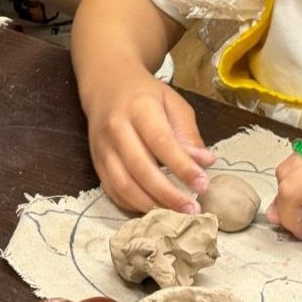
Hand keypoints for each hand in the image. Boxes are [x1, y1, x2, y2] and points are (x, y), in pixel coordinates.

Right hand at [82, 69, 215, 213]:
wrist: (106, 85)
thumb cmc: (146, 96)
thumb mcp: (173, 103)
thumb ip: (188, 134)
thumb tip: (205, 162)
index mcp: (140, 108)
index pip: (161, 142)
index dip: (182, 167)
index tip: (203, 185)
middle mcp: (116, 128)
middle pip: (140, 168)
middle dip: (168, 194)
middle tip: (192, 210)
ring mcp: (102, 147)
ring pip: (122, 184)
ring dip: (150, 205)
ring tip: (174, 215)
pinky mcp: (95, 163)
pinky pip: (112, 191)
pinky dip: (132, 205)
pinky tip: (153, 210)